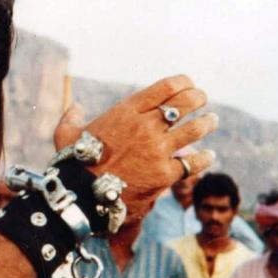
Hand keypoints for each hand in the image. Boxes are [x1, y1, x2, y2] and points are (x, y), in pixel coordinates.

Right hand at [54, 75, 217, 222]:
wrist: (82, 195)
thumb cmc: (73, 164)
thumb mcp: (66, 135)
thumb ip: (72, 118)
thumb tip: (76, 108)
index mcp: (126, 111)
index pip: (165, 88)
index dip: (183, 82)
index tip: (189, 83)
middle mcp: (146, 126)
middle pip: (184, 103)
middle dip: (198, 98)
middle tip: (203, 99)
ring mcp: (158, 150)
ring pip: (194, 129)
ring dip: (207, 123)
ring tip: (211, 120)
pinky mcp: (165, 174)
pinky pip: (193, 162)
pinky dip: (204, 158)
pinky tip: (209, 155)